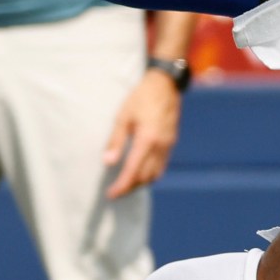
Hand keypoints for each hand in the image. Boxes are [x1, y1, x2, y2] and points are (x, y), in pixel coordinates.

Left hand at [102, 67, 183, 198]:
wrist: (165, 85)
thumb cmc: (141, 97)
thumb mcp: (123, 116)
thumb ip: (116, 141)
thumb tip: (108, 162)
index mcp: (147, 140)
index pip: (133, 171)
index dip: (122, 186)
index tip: (111, 195)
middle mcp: (160, 146)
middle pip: (145, 177)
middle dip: (130, 188)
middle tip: (115, 192)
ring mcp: (168, 145)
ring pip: (156, 174)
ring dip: (141, 183)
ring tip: (126, 184)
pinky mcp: (171, 142)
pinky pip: (161, 165)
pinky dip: (150, 173)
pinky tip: (140, 172)